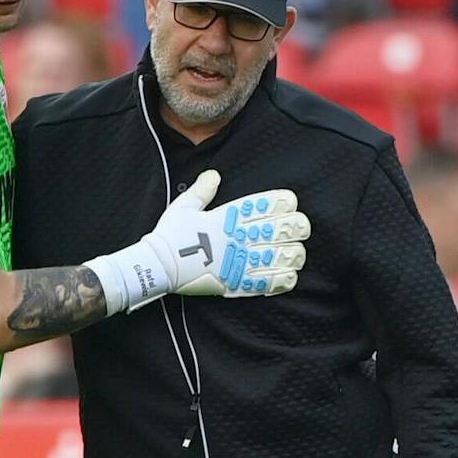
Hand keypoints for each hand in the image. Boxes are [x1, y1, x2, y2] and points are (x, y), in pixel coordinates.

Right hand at [88, 170, 309, 310]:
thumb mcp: (184, 207)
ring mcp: (240, 261)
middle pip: (281, 229)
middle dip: (297, 227)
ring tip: (297, 253)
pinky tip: (290, 275)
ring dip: (295, 253)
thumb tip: (214, 174)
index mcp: (227, 216)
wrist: (157, 267)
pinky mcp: (238, 283)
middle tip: (301, 228)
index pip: (265, 205)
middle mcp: (238, 237)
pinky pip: (269, 281)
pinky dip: (284, 278)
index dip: (283, 203)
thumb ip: (202, 190)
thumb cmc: (170, 236)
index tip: (291, 203)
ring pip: (282, 255)